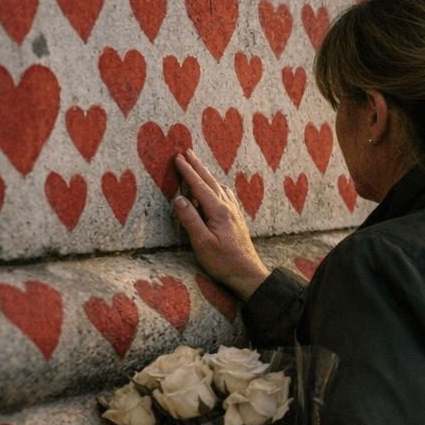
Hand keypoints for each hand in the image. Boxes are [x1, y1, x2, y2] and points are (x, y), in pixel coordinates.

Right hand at [172, 149, 270, 299]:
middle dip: (197, 166)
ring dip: (207, 174)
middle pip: (210, 182)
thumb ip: (190, 220)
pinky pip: (226, 194)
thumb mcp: (202, 243)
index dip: (187, 171)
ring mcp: (234, 212)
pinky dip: (217, 185)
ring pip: (219, 186)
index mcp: (218, 211)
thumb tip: (178, 198)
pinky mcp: (236, 218)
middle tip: (187, 152)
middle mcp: (228, 207)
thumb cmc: (223, 262)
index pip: (199, 186)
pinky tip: (217, 187)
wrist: (247, 273)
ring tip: (198, 164)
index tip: (177, 158)